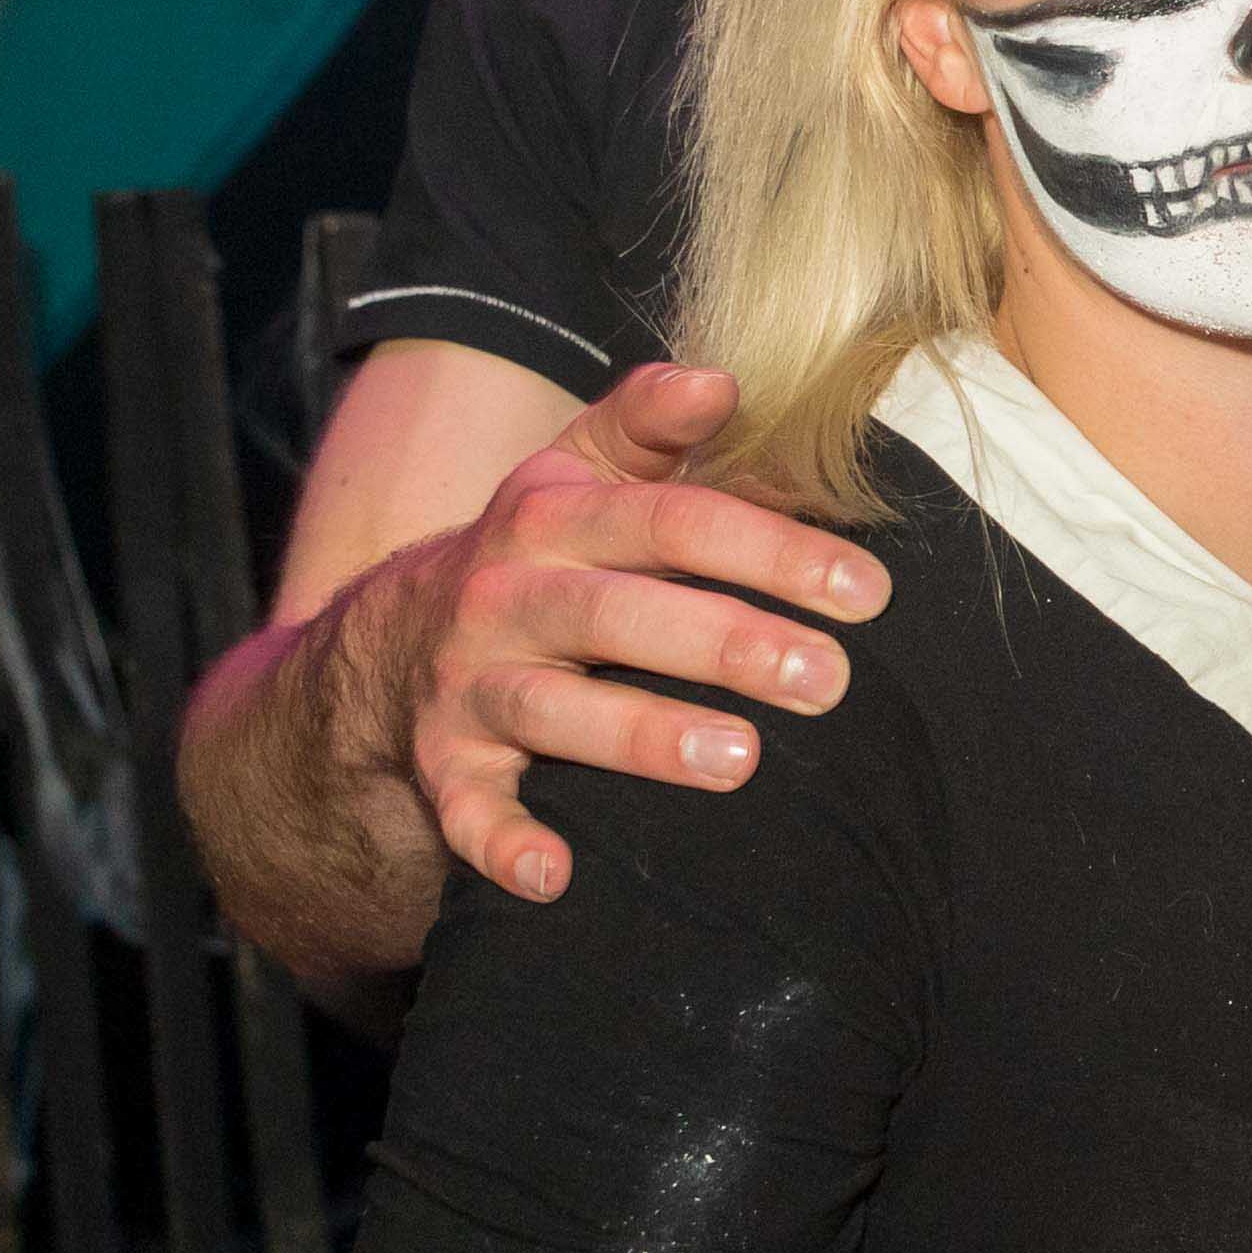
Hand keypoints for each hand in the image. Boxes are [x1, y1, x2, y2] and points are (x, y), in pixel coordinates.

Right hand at [399, 366, 890, 905]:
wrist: (383, 643)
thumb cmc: (535, 554)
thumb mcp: (575, 473)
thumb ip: (647, 425)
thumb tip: (722, 376)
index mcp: (553, 518)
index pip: (671, 521)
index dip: (770, 550)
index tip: (868, 590)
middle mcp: (506, 595)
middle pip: (618, 612)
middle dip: (725, 643)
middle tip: (828, 679)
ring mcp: (469, 683)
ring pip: (553, 709)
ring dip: (642, 736)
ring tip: (740, 758)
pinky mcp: (441, 765)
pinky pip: (466, 809)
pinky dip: (502, 844)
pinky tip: (556, 876)